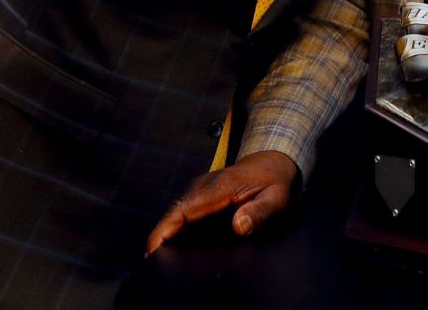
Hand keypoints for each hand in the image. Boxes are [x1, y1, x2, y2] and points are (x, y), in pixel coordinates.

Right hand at [145, 150, 297, 253]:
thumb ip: (259, 212)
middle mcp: (203, 187)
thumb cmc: (273, 181)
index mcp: (219, 187)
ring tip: (161, 263)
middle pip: (173, 214)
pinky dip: (176, 232)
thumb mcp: (276, 198)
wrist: (271, 161)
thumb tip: (238, 227)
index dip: (165, 230)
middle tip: (152, 266)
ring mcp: (199, 191)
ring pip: (176, 215)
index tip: (151, 249)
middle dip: (159, 239)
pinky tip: (176, 251)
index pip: (184, 209)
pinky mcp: (201, 197)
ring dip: (166, 236)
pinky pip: (184, 215)